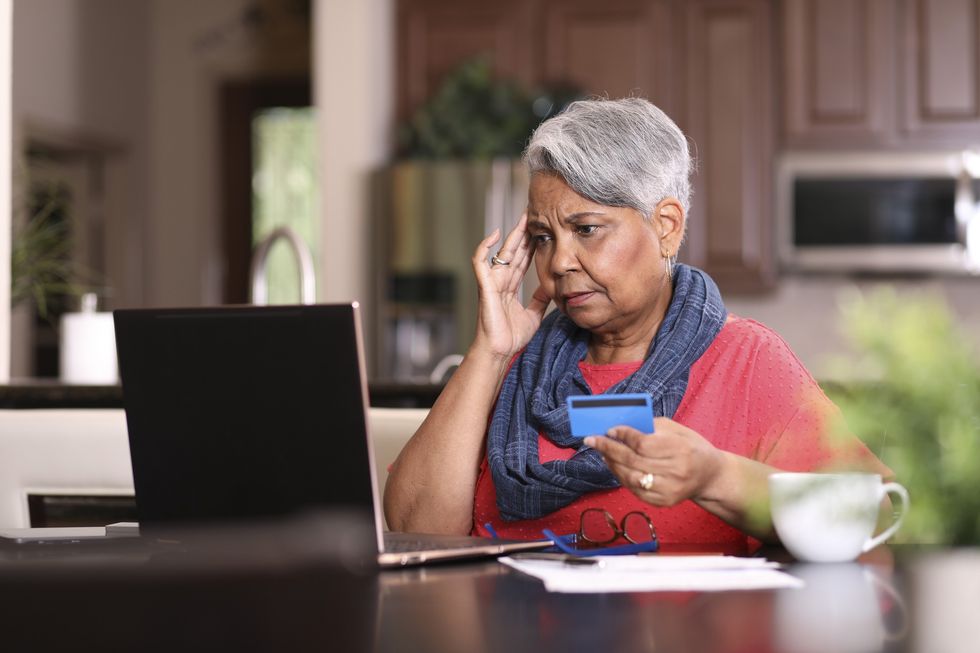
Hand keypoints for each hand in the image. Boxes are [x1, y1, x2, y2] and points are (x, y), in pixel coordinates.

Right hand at [471, 214, 550, 358]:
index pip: (523, 259)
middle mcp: (501, 280)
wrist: (500, 351)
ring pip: (502, 252)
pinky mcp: (485, 286)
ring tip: (523, 218)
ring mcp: (492, 282)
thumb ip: (540, 300)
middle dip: (524, 233)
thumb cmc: (510, 337)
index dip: (531, 244)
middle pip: (515, 251)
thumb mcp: (533, 315)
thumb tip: (550, 287)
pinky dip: (485, 247)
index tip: (541, 229)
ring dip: (512, 234)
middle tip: (535, 214)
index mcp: (511, 286)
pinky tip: (495, 235)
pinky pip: (480, 262)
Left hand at [584, 418, 724, 505]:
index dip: (623, 436)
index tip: (609, 429)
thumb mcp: (677, 430)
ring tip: (602, 453)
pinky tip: (614, 466)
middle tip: (592, 440)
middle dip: (608, 448)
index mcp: (680, 449)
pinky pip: (635, 490)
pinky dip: (621, 477)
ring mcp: (669, 490)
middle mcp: (676, 472)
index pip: (643, 444)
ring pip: (630, 477)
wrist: (711, 476)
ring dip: (611, 464)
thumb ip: (650, 427)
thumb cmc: (691, 447)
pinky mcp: (664, 502)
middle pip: (633, 460)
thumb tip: (620, 426)